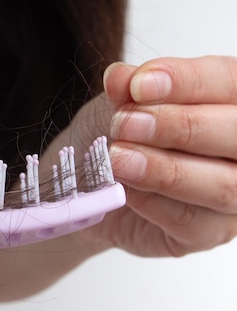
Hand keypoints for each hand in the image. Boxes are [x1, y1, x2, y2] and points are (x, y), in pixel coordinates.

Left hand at [87, 56, 236, 256]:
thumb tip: (121, 77)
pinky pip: (190, 220)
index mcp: (234, 101)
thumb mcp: (119, 102)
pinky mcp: (208, 233)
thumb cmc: (118, 135)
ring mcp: (235, 197)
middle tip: (124, 124)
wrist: (89, 182)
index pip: (230, 82)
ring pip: (222, 185)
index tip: (139, 84)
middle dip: (179, 126)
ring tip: (118, 158)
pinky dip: (152, 201)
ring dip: (165, 169)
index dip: (187, 81)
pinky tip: (123, 188)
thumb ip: (127, 90)